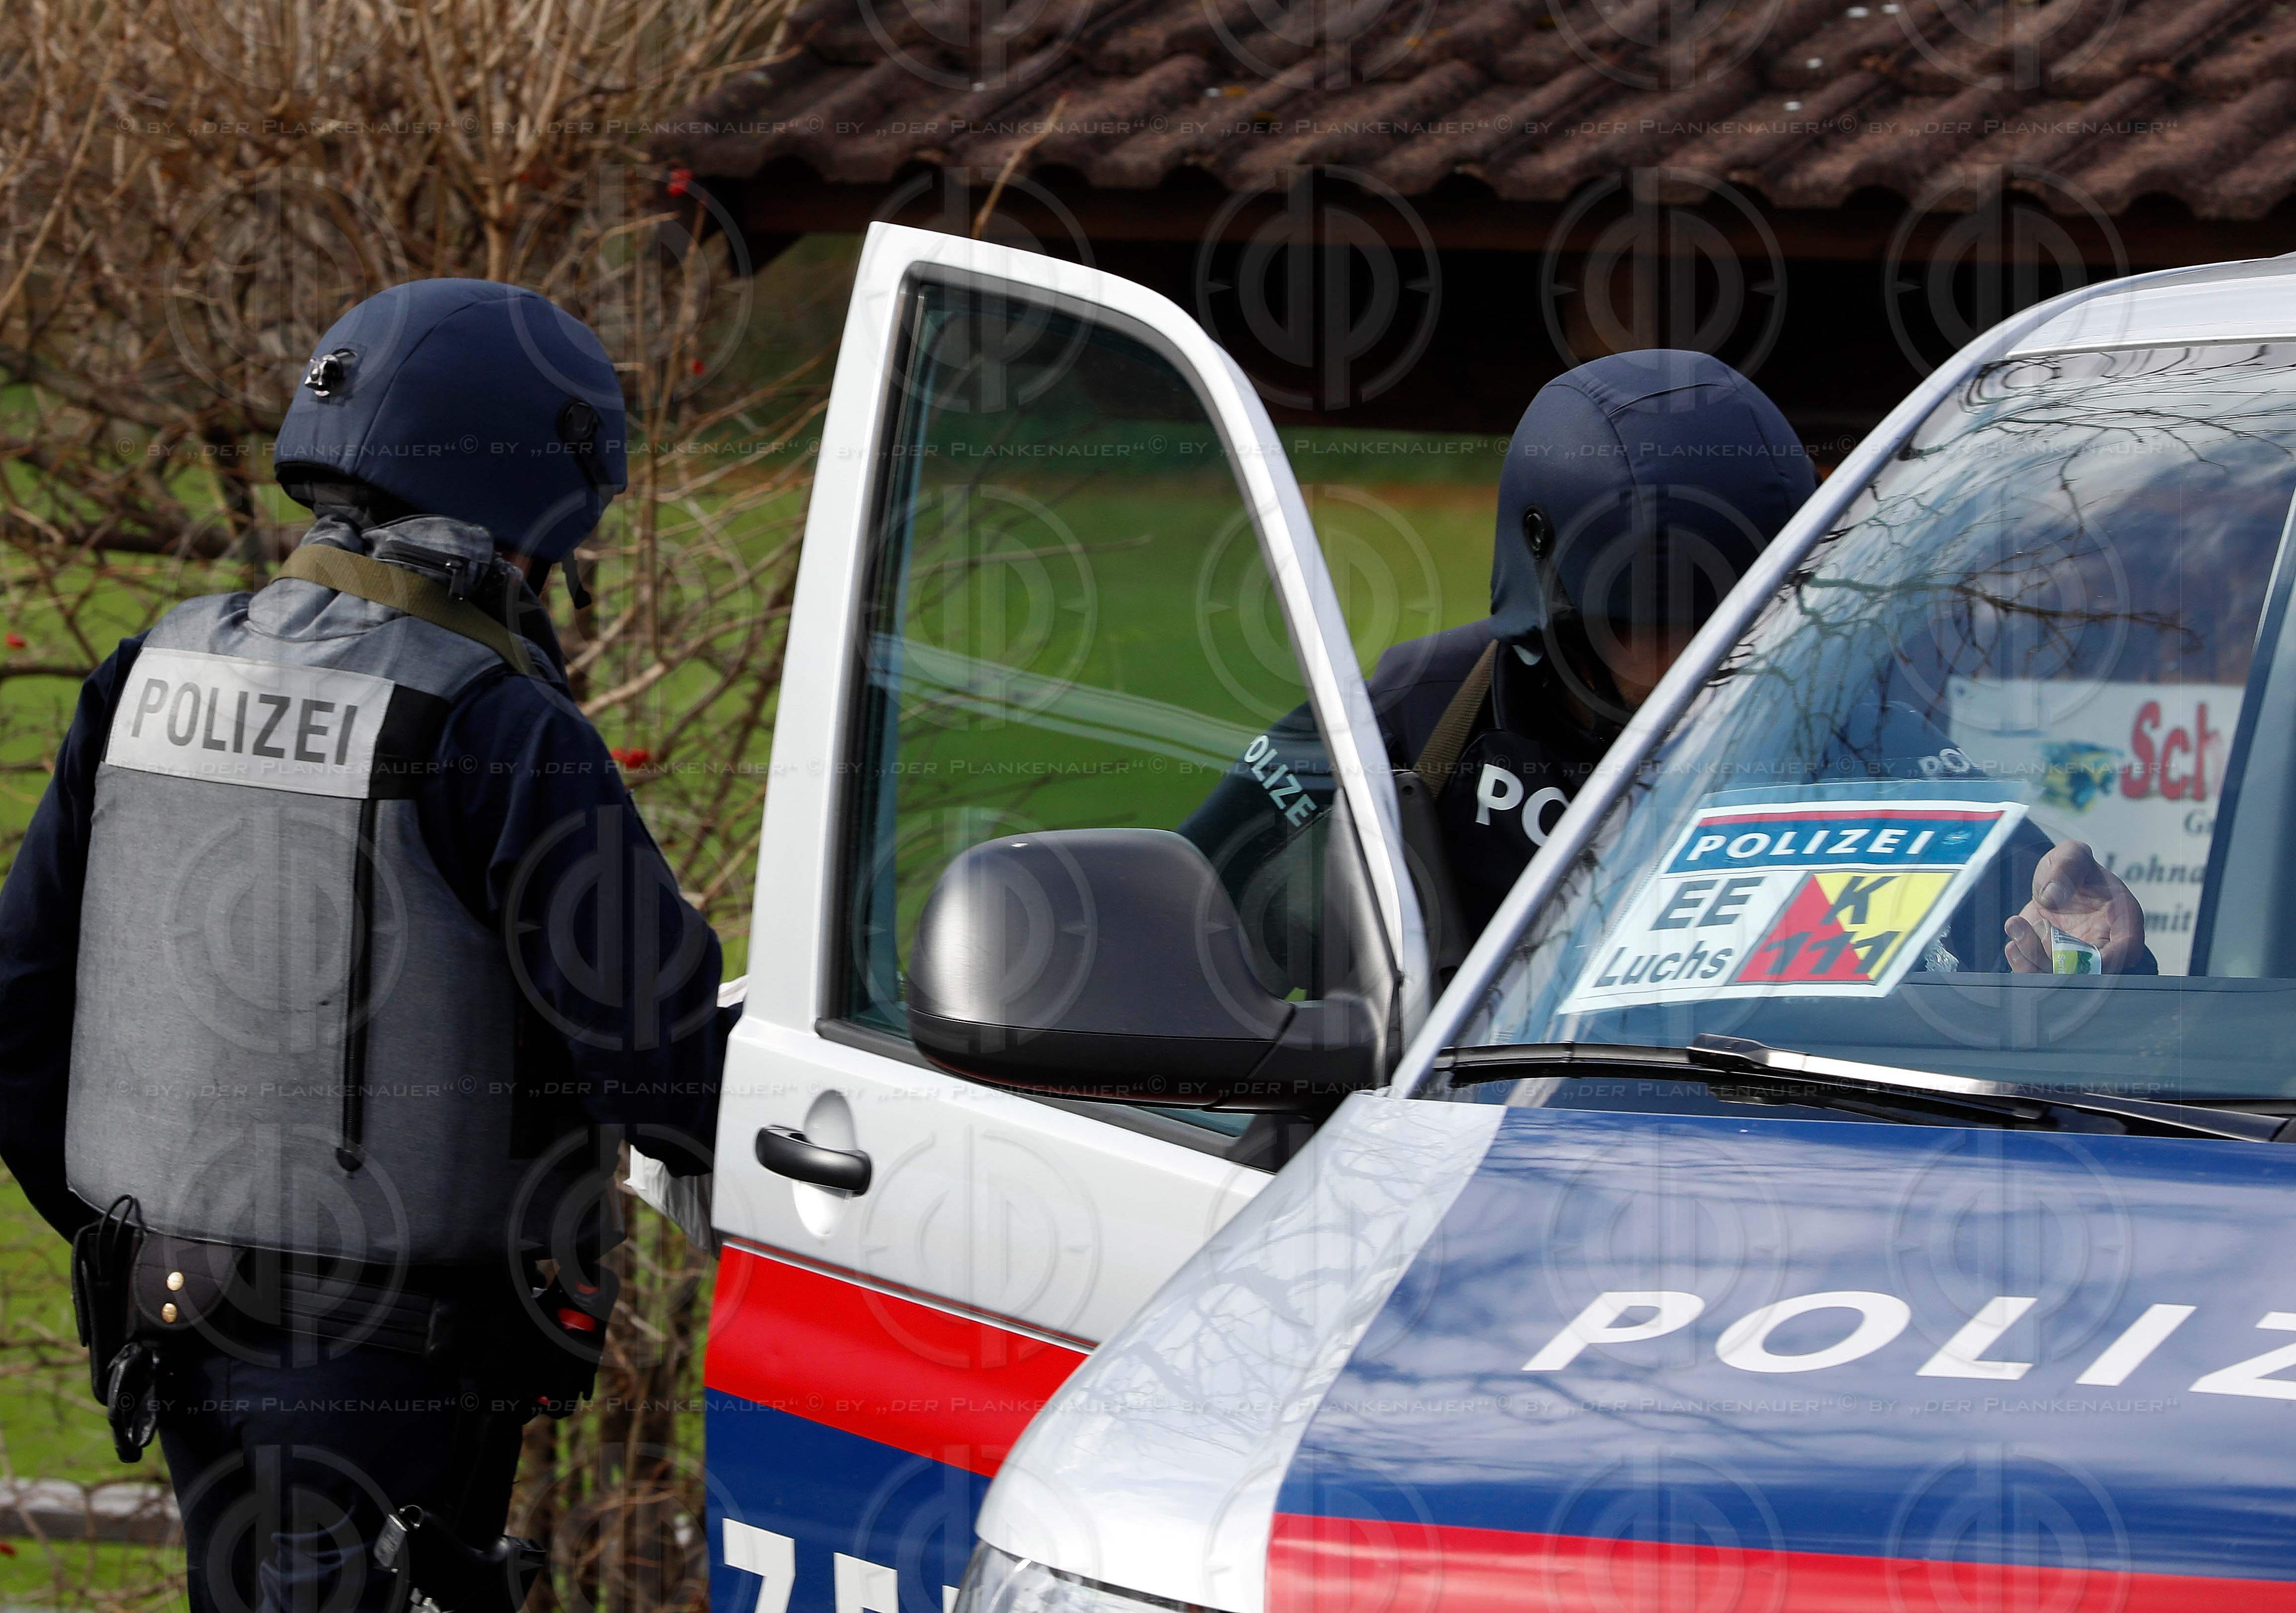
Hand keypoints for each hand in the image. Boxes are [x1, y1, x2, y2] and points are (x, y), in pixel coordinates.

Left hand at [2004, 840, 2144, 973]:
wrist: (2051, 885)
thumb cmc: (2071, 871)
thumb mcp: (2070, 855)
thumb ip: (2067, 865)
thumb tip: (2052, 897)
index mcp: (2122, 920)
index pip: (2127, 949)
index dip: (2105, 960)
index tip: (2074, 953)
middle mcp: (2104, 945)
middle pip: (2090, 971)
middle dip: (2058, 959)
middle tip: (2037, 931)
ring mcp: (2078, 959)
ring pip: (2060, 977)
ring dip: (2033, 958)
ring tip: (2015, 925)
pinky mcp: (2053, 965)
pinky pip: (2039, 977)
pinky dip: (2022, 964)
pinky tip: (2013, 940)